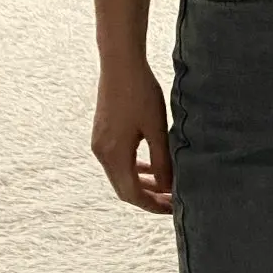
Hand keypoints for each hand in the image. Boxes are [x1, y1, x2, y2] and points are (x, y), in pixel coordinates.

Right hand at [92, 59, 172, 213]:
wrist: (120, 64)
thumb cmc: (141, 93)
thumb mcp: (157, 130)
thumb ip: (162, 162)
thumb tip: (168, 188)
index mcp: (114, 155)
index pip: (132, 194)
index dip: (152, 205)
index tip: (173, 209)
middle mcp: (102, 153)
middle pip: (124, 189)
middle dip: (148, 198)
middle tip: (172, 203)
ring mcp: (99, 144)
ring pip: (121, 176)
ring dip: (142, 184)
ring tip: (165, 189)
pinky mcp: (102, 134)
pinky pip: (118, 161)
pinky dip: (134, 169)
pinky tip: (151, 168)